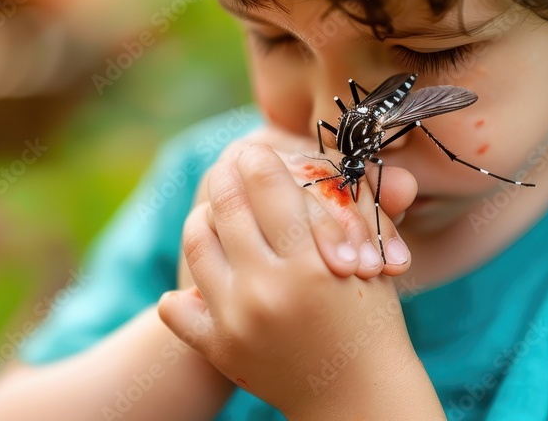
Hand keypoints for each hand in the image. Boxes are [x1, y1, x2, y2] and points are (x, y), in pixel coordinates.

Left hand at [161, 144, 429, 418]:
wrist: (356, 399)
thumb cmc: (371, 323)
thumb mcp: (371, 264)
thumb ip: (356, 211)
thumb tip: (367, 163)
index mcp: (311, 266)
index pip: (268, 188)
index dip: (258, 161)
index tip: (254, 152)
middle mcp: (266, 291)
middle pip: (226, 208)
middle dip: (226, 178)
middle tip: (229, 168)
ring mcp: (236, 321)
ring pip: (196, 245)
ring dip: (203, 219)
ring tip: (214, 212)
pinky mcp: (218, 348)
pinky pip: (176, 307)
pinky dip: (181, 290)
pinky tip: (204, 271)